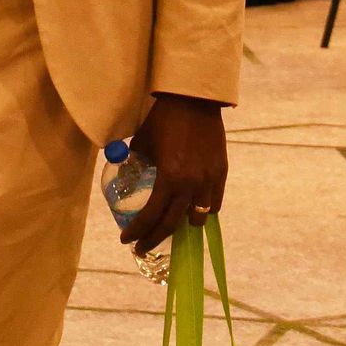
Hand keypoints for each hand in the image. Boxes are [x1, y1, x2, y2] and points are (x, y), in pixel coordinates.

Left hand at [122, 93, 227, 256]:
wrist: (193, 99)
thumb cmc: (162, 119)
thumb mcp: (142, 144)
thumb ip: (135, 164)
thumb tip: (125, 177)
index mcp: (169, 178)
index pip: (151, 216)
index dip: (137, 232)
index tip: (127, 241)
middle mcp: (191, 184)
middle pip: (172, 225)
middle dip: (154, 238)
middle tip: (142, 246)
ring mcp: (209, 180)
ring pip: (198, 218)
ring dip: (182, 224)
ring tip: (171, 224)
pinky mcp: (221, 173)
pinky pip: (214, 203)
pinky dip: (202, 210)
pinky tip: (192, 209)